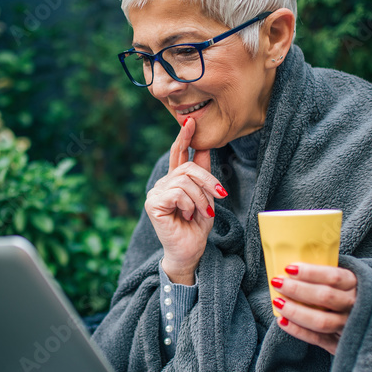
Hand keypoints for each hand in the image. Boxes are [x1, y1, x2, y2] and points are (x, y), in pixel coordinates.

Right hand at [144, 118, 221, 284]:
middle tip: (219, 196)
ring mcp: (155, 193)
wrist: (190, 251)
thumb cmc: (197, 227)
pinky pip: (177, 193)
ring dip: (200, 198)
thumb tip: (205, 146)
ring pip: (184, 181)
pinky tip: (188, 215)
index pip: (178, 154)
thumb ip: (203, 174)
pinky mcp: (152, 204)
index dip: (184, 137)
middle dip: (208, 180)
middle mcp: (162, 184)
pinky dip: (190, 204)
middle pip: (187, 167)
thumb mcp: (206, 196)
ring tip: (202, 213)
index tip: (190, 120)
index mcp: (174, 181)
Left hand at [270, 263, 356, 354]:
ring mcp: (349, 326)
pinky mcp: (340, 344)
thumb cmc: (349, 294)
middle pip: (325, 297)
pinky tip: (282, 321)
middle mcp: (356, 305)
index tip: (289, 268)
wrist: (370, 323)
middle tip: (277, 282)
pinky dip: (298, 331)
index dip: (310, 272)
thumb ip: (326, 274)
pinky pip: (317, 339)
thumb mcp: (346, 280)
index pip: (334, 276)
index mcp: (356, 285)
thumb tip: (292, 265)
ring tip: (278, 302)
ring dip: (295, 311)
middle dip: (297, 289)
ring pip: (321, 321)